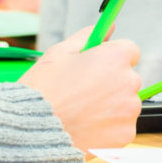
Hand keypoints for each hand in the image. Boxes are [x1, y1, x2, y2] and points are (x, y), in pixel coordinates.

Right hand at [20, 29, 141, 149]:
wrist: (32, 133)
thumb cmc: (44, 90)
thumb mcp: (59, 53)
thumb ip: (88, 36)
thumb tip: (109, 27)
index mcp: (116, 57)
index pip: (129, 51)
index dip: (111, 59)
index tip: (97, 67)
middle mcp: (129, 82)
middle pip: (127, 78)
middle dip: (111, 83)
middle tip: (82, 92)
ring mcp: (129, 110)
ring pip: (124, 104)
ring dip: (110, 106)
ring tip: (81, 112)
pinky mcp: (125, 135)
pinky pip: (121, 127)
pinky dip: (108, 128)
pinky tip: (86, 127)